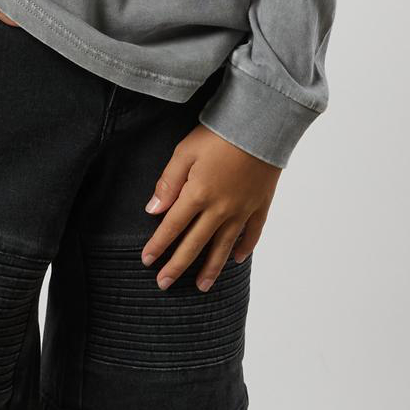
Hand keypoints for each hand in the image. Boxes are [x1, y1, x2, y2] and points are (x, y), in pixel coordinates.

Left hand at [141, 125, 279, 289]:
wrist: (263, 123)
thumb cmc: (219, 133)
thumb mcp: (185, 151)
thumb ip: (168, 182)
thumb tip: (152, 210)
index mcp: (197, 195)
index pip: (172, 227)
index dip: (158, 246)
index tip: (147, 261)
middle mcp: (220, 209)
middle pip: (194, 244)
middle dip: (177, 266)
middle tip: (164, 284)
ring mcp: (242, 210)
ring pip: (223, 246)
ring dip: (211, 268)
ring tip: (201, 286)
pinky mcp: (260, 204)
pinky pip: (252, 233)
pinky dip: (244, 247)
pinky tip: (236, 259)